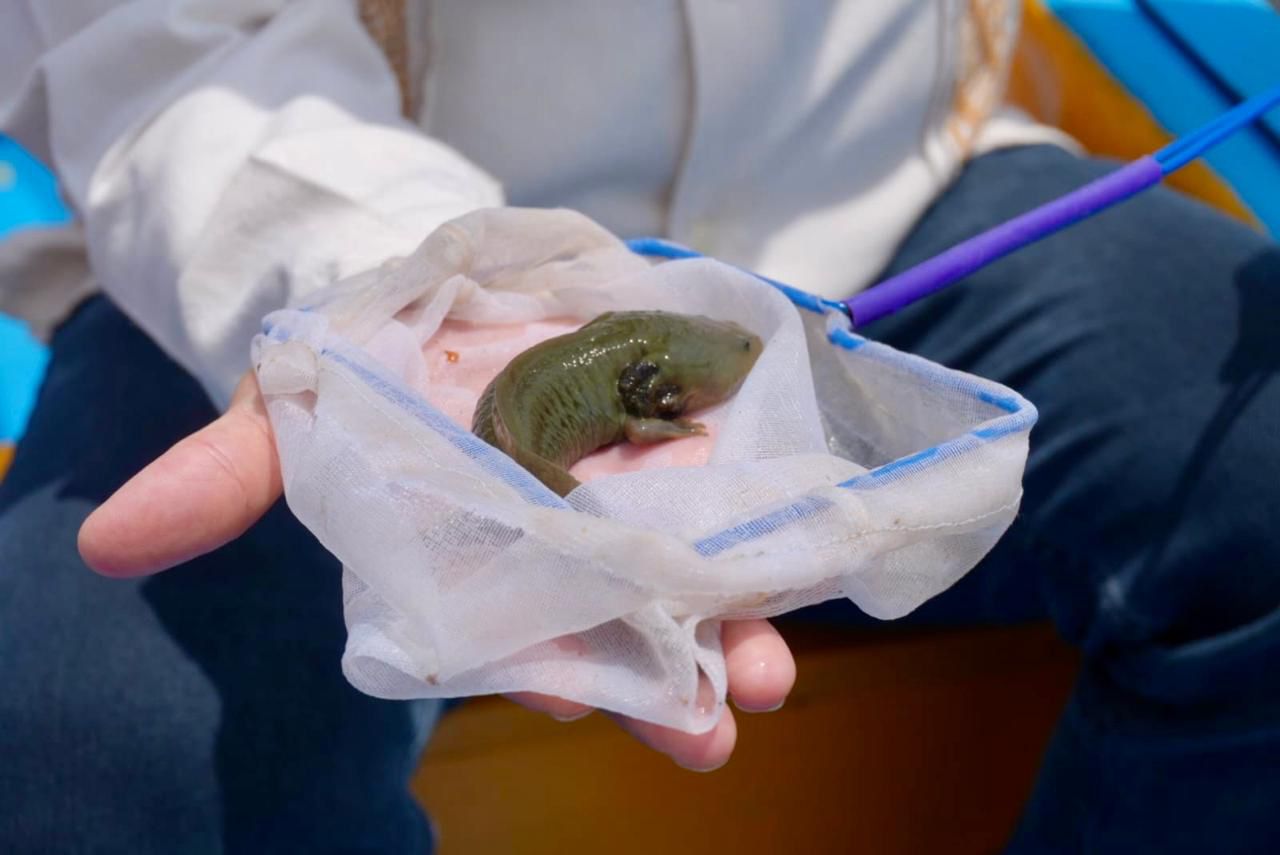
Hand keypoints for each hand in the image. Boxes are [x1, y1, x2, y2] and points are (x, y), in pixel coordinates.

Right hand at [78, 370, 794, 770]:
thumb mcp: (293, 409)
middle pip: (616, 626)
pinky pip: (732, 487)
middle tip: (708, 732)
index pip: (507, 637)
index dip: (542, 673)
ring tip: (768, 675)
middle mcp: (560, 543)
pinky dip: (766, 523)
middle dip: (661, 680)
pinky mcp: (680, 434)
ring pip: (688, 573)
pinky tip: (806, 558)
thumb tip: (107, 540)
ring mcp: (630, 494)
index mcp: (471, 557)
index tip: (567, 701)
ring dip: (733, 623)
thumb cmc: (365, 369)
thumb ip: (228, 476)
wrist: (450, 292)